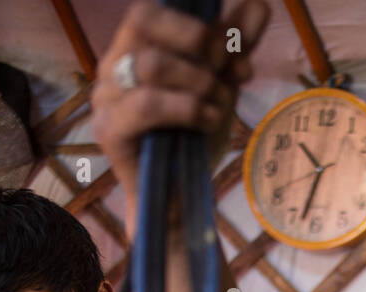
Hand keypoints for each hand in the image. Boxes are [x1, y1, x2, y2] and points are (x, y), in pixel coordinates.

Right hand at [92, 0, 270, 213]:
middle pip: (142, 21)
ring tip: (218, 104)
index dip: (192, 21)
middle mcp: (113, 65)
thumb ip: (237, 46)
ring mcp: (106, 97)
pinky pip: (146, 105)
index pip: (149, 10)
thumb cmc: (195, 139)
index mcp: (135, 48)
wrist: (182, 198)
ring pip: (150, 64)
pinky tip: (208, 121)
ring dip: (197, 81)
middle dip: (195, 42)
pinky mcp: (109, 130)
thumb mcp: (223, 86)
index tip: (227, 48)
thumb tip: (259, 3)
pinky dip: (187, 108)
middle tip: (224, 71)